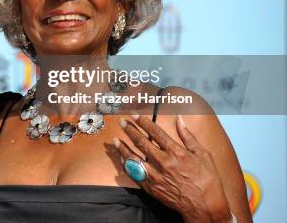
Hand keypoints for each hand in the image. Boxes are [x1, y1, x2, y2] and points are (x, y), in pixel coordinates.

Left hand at [113, 114, 232, 222]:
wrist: (205, 207)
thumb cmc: (207, 181)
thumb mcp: (202, 154)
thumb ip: (188, 136)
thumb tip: (179, 120)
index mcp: (176, 152)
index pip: (155, 132)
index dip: (143, 122)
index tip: (136, 116)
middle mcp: (163, 162)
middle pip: (141, 142)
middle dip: (130, 130)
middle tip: (122, 122)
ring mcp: (155, 175)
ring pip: (133, 157)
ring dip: (123, 147)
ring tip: (116, 139)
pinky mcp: (151, 187)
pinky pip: (134, 173)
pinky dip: (127, 164)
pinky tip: (123, 158)